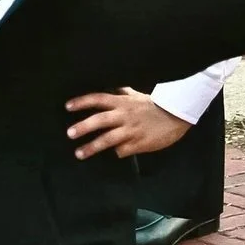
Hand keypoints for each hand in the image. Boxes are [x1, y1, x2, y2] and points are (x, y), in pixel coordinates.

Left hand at [66, 89, 192, 159]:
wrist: (176, 115)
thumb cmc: (155, 105)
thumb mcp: (137, 95)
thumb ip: (122, 93)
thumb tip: (111, 89)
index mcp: (122, 102)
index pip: (98, 99)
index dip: (82, 102)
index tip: (67, 106)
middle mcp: (124, 115)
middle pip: (99, 120)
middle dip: (83, 126)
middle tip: (69, 133)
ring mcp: (131, 131)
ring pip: (108, 139)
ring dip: (92, 147)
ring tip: (79, 154)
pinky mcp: (139, 144)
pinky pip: (122, 150)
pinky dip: (117, 152)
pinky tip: (114, 154)